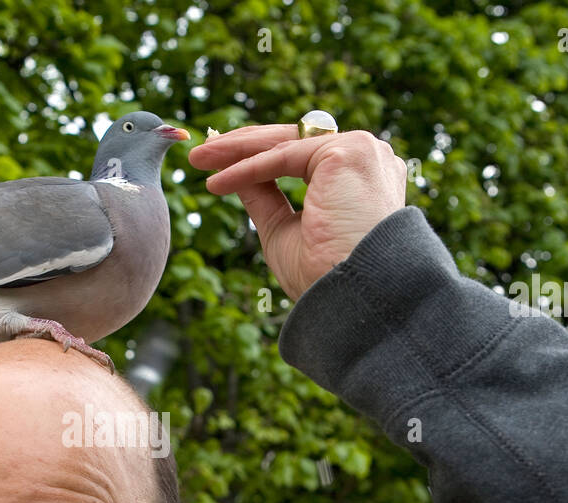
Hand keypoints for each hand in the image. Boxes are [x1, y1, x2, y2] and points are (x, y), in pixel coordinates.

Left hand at [189, 124, 406, 299]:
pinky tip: (216, 183)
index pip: (302, 156)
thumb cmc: (324, 276)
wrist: (354, 295)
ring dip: (238, 149)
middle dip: (243, 147)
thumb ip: (263, 197)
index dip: (258, 159)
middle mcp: (367, 158)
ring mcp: (362, 151)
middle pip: (292, 142)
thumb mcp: (282, 229)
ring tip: (200, 159)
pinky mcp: (348, 152)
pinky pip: (282, 157)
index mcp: (360, 177)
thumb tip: (234, 176)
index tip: (219, 170)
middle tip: (202, 155)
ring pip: (285, 142)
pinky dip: (245, 169)